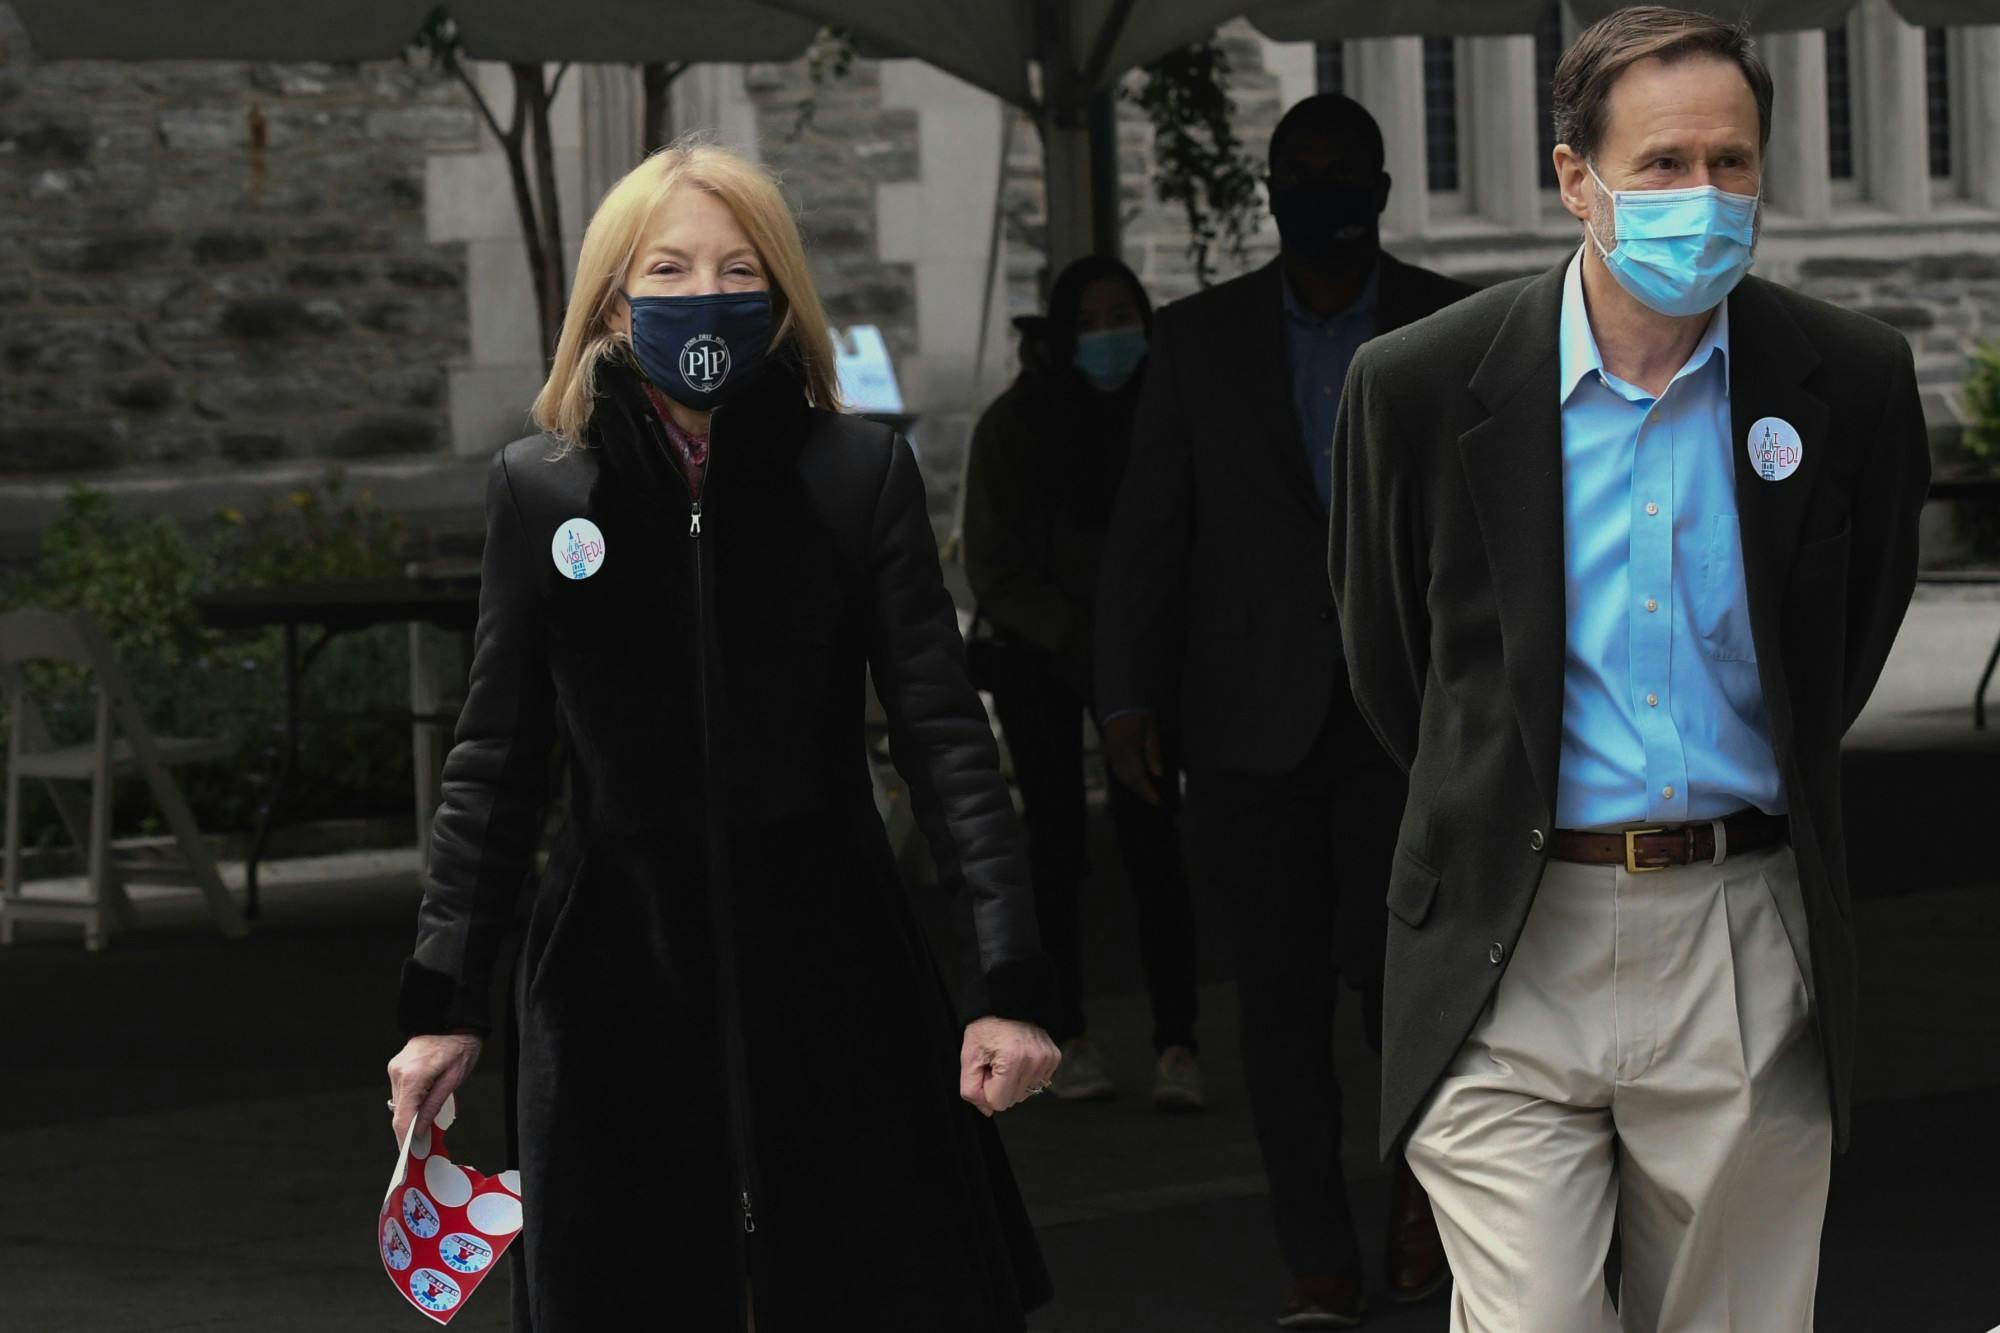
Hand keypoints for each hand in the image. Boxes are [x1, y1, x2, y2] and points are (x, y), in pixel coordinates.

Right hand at [387, 1032, 482, 1146]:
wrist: (451, 1020)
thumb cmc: (459, 1046)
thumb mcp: (453, 1080)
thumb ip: (433, 1106)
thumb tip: (419, 1130)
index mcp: (412, 1076)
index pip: (402, 1118)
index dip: (404, 1139)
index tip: (409, 1155)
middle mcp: (398, 1073)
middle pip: (399, 1112)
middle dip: (410, 1130)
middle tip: (423, 1145)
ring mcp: (395, 1069)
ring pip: (400, 1104)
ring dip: (412, 1115)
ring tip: (428, 1124)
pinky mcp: (397, 1067)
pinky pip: (402, 1092)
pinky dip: (412, 1102)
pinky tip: (424, 1106)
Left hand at [958, 1017, 1060, 1116]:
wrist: (1008, 1002)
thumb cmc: (986, 1027)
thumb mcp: (969, 1056)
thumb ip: (971, 1089)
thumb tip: (988, 1110)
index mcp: (1011, 1060)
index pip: (998, 1103)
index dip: (987, 1088)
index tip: (986, 1069)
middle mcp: (1034, 1061)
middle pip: (1013, 1100)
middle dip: (1000, 1086)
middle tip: (995, 1062)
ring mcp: (1047, 1059)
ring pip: (1026, 1093)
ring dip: (1014, 1082)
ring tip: (1008, 1058)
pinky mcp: (1055, 1057)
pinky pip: (1038, 1082)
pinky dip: (1026, 1075)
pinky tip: (1020, 1058)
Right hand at [1102, 711, 1164, 805]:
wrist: (1121, 702)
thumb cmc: (1140, 715)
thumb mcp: (1152, 731)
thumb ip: (1154, 754)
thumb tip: (1158, 774)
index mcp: (1129, 751)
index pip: (1139, 778)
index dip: (1148, 792)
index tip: (1157, 802)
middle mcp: (1117, 755)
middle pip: (1128, 780)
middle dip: (1141, 792)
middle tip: (1153, 800)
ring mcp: (1110, 753)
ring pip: (1120, 776)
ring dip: (1133, 786)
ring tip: (1145, 792)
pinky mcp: (1107, 750)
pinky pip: (1116, 769)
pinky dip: (1125, 778)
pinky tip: (1134, 780)